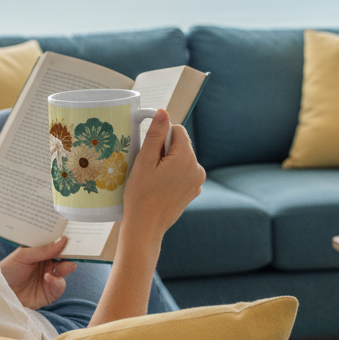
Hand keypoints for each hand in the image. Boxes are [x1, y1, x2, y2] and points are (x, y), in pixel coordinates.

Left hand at [0, 237, 75, 308]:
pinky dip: (56, 282)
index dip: (64, 241)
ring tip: (60, 267)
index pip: (56, 245)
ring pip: (65, 271)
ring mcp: (49, 278)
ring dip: (65, 268)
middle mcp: (46, 264)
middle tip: (76, 251)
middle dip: (71, 254)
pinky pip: (59, 286)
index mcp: (40, 253)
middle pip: (64, 257)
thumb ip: (43, 250)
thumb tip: (63, 240)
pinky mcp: (49, 293)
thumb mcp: (23, 256)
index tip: (72, 236)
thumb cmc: (7, 270)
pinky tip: (47, 278)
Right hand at [88, 111, 204, 326]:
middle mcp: (197, 169)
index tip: (148, 151)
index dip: (161, 137)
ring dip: (167, 163)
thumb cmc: (140, 195)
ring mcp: (197, 182)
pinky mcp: (192, 192)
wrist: (145, 228)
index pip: (177, 130)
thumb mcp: (144, 161)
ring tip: (152, 179)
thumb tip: (164, 111)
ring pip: (180, 159)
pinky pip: (182, 173)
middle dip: (164, 150)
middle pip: (180, 145)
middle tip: (148, 168)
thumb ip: (156, 134)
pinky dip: (171, 175)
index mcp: (187, 158)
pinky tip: (158, 188)